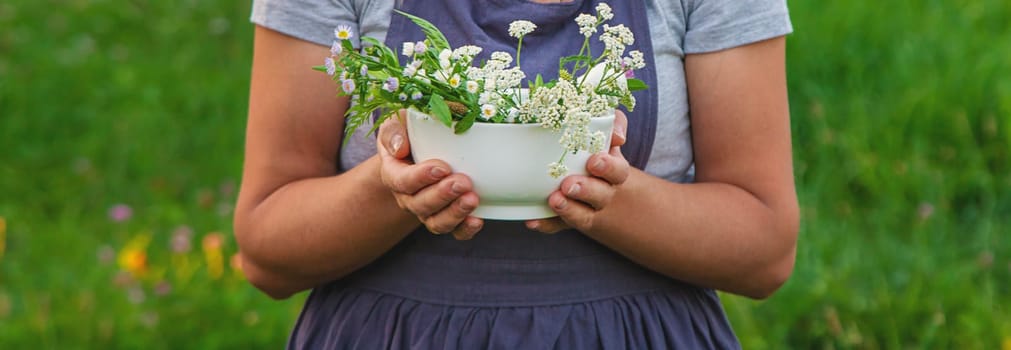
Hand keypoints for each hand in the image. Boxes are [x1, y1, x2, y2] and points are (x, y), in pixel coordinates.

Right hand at [377, 112, 483, 239]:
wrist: (421, 151)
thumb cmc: (410, 133)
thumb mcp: (396, 123)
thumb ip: (393, 131)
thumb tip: (400, 148)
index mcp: (394, 174)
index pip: (402, 181)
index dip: (421, 177)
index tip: (442, 167)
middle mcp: (409, 197)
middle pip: (421, 205)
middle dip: (442, 195)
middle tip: (462, 182)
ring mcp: (428, 211)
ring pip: (436, 222)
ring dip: (455, 213)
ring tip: (472, 199)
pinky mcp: (448, 217)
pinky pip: (455, 231)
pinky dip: (466, 229)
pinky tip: (478, 220)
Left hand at [525, 110, 629, 233]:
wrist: (598, 181)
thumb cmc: (597, 148)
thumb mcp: (607, 132)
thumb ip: (614, 123)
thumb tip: (617, 135)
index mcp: (615, 172)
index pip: (618, 171)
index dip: (608, 168)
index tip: (593, 161)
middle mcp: (603, 193)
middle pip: (601, 196)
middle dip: (586, 191)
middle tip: (569, 185)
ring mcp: (586, 209)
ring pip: (582, 216)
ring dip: (569, 210)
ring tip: (554, 200)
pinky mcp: (568, 219)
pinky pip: (557, 225)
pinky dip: (546, 224)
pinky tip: (532, 221)